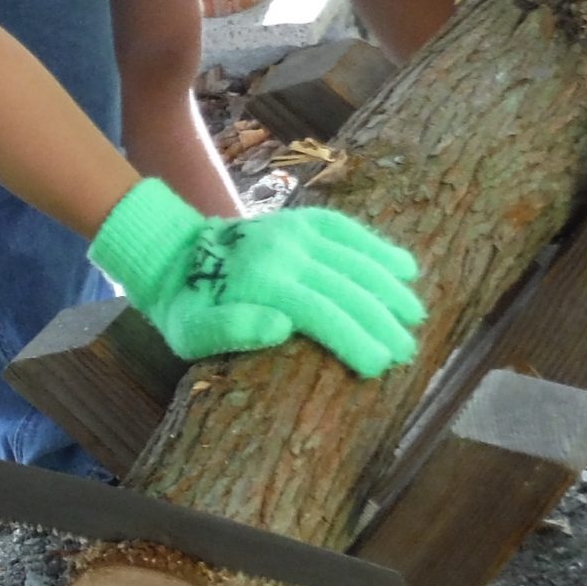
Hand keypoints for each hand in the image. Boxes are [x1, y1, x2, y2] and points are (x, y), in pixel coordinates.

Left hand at [89, 179, 426, 378]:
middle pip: (348, 288)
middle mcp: (285, 252)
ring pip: (355, 257)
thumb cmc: (185, 307)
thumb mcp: (191, 333)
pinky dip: (377, 247)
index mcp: (262, 283)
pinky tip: (404, 267)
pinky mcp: (300, 220)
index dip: (356, 340)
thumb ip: (233, 330)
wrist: (172, 254)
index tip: (381, 365)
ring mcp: (295, 231)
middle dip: (382, 321)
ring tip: (414, 316)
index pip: (323, 314)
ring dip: (389, 287)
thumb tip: (283, 327)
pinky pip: (346, 229)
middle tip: (407, 352)